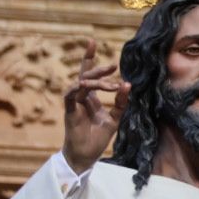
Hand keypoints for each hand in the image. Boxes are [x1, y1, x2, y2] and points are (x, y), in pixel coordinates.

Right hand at [63, 37, 129, 173]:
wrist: (86, 156)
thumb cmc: (97, 139)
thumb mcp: (114, 119)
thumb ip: (120, 103)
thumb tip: (128, 84)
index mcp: (90, 98)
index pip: (89, 74)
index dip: (89, 58)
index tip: (91, 42)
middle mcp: (80, 98)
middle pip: (84, 75)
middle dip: (95, 66)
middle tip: (113, 65)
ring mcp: (74, 104)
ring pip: (81, 84)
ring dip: (95, 82)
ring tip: (111, 85)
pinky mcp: (69, 111)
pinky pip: (70, 95)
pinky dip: (77, 88)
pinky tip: (84, 85)